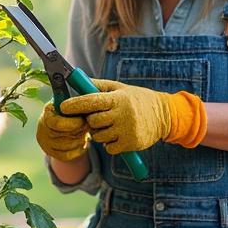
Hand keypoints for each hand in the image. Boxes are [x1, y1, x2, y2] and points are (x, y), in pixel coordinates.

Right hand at [35, 102, 89, 161]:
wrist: (57, 124)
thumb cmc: (67, 110)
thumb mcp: (68, 101)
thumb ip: (75, 100)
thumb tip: (86, 92)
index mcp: (46, 115)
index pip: (58, 124)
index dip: (74, 123)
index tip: (85, 119)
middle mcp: (42, 131)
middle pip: (66, 135)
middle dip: (80, 130)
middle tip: (88, 125)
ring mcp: (46, 144)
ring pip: (69, 146)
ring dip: (81, 139)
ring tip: (84, 132)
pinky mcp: (52, 154)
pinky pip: (69, 156)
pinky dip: (79, 149)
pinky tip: (81, 141)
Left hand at [60, 78, 205, 154]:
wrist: (164, 115)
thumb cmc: (136, 99)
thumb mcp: (119, 88)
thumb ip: (98, 86)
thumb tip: (77, 80)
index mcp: (118, 98)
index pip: (91, 101)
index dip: (75, 104)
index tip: (62, 107)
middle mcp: (123, 114)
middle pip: (92, 121)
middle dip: (91, 121)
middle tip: (99, 117)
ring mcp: (128, 130)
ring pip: (99, 136)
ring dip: (100, 133)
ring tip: (112, 125)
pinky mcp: (132, 144)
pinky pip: (109, 148)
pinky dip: (109, 143)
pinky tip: (118, 135)